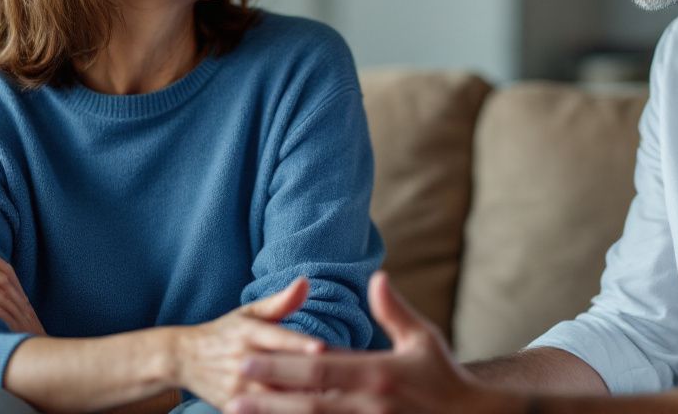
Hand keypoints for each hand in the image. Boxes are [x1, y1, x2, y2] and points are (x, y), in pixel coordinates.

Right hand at [172, 277, 325, 408]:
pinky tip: (307, 411)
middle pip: (279, 372)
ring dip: (300, 401)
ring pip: (273, 398)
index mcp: (249, 332)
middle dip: (309, 379)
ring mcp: (237, 387)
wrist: (182, 359)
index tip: (321, 349)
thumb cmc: (225, 333)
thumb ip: (280, 302)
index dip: (298, 344)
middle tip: (344, 384)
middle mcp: (243, 360)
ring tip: (332, 401)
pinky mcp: (234, 407)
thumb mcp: (248, 313)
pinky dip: (283, 412)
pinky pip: (263, 413)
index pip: (276, 338)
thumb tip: (306, 282)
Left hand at [226, 271, 512, 413]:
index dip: (281, 366)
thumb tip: (376, 277)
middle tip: (232, 387)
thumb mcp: (424, 339)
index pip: (319, 368)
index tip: (248, 356)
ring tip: (239, 412)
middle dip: (267, 395)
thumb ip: (394, 311)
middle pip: (308, 401)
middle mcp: (369, 404)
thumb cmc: (445, 378)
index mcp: (378, 374)